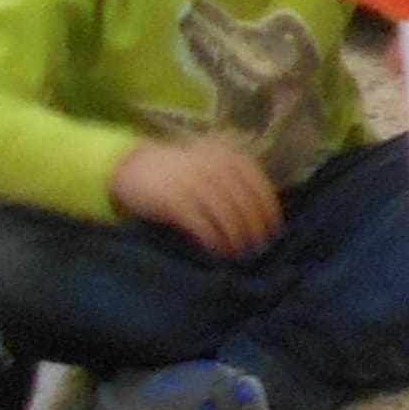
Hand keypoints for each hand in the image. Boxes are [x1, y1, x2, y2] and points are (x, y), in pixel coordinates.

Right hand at [111, 134, 281, 259]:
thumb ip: (235, 181)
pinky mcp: (173, 200)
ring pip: (226, 215)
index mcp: (227, 156)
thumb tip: (264, 215)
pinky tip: (217, 251)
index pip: (258, 186)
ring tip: (239, 253)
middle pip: (244, 203)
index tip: (274, 230)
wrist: (134, 167)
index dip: (269, 210)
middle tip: (259, 248)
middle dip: (255, 228)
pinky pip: (202, 225)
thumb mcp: (211, 165)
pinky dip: (213, 240)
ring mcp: (193, 182)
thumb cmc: (180, 172)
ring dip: (236, 238)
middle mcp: (213, 167)